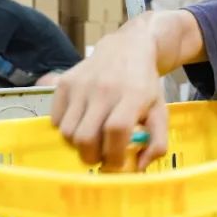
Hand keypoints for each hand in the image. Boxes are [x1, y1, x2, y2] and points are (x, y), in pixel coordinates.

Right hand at [51, 29, 168, 170]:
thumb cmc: (144, 84)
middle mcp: (104, 88)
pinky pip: (56, 120)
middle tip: (100, 157)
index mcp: (133, 95)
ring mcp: (81, 85)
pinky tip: (81, 122)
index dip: (113, 155)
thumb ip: (157, 142)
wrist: (126, 48)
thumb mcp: (160, 110)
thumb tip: (139, 168)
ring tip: (91, 139)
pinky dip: (66, 129)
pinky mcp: (64, 83)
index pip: (116, 130)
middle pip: (86, 136)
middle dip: (92, 157)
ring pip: (68, 132)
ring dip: (78, 144)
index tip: (116, 164)